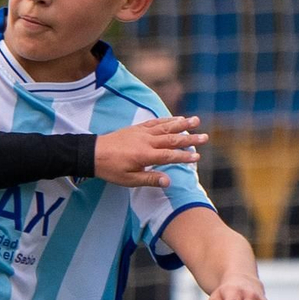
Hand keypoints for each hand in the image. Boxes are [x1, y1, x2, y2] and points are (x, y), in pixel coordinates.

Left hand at [94, 115, 208, 186]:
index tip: (197, 157)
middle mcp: (146, 141)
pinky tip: (176, 118)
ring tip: (196, 120)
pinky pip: (155, 122)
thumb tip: (169, 181)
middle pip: (172, 139)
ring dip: (182, 124)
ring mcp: (142, 132)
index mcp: (145, 155)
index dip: (184, 156)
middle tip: (205, 137)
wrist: (93, 153)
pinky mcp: (137, 128)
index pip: (169, 156)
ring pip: (166, 127)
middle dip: (190, 138)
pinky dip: (167, 119)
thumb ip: (150, 179)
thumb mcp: (129, 180)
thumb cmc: (111, 169)